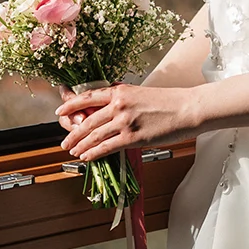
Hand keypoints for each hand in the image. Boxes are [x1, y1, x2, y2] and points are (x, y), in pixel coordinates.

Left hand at [56, 82, 200, 162]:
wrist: (188, 108)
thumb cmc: (170, 102)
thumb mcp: (141, 94)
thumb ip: (123, 100)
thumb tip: (109, 108)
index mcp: (120, 91)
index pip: (88, 97)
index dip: (70, 105)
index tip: (60, 111)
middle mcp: (119, 105)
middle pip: (87, 120)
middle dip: (73, 133)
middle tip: (64, 142)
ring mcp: (125, 121)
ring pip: (94, 135)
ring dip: (80, 145)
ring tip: (73, 151)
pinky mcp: (133, 137)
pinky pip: (106, 147)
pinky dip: (93, 153)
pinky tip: (87, 157)